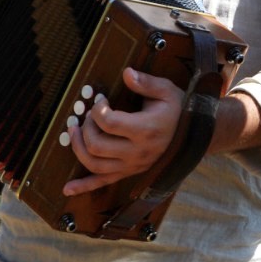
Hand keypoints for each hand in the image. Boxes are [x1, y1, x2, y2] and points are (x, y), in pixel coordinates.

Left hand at [62, 67, 182, 195]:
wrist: (192, 135)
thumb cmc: (176, 110)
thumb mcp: (166, 91)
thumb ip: (146, 82)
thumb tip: (126, 72)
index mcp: (145, 130)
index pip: (110, 124)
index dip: (98, 110)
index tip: (101, 101)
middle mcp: (137, 152)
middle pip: (97, 145)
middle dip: (86, 127)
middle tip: (89, 115)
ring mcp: (132, 166)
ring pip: (95, 165)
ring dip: (78, 148)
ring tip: (74, 132)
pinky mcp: (128, 173)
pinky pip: (103, 183)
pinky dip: (84, 186)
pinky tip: (68, 189)